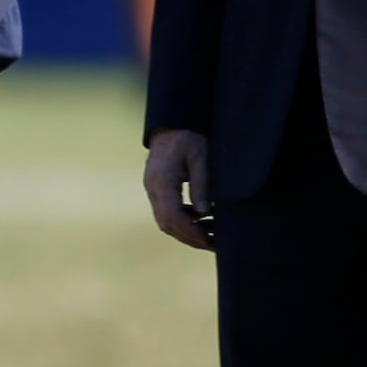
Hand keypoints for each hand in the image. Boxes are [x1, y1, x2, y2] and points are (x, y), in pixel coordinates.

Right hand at [144, 128, 214, 249]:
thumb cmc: (189, 136)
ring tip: (212, 234)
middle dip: (190, 237)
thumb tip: (205, 213)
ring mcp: (152, 188)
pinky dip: (184, 220)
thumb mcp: (201, 157)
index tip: (210, 241)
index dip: (191, 233)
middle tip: (214, 244)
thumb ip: (202, 185)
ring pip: (166, 220)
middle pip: (167, 223)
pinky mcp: (157, 187)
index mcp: (161, 181)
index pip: (172, 216)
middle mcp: (153, 187)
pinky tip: (202, 219)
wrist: (173, 122)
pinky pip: (168, 211)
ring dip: (187, 231)